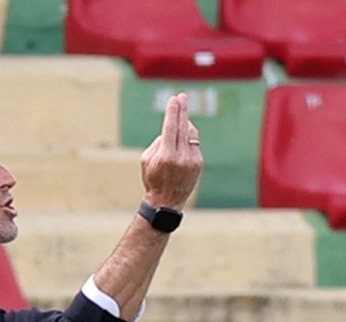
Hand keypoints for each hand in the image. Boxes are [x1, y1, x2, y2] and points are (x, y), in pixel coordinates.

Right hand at [140, 91, 203, 209]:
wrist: (166, 202)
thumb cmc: (153, 178)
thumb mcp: (146, 159)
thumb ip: (158, 142)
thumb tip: (171, 129)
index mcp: (166, 156)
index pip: (170, 127)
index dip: (173, 111)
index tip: (174, 99)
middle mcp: (181, 157)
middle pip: (183, 126)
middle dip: (182, 110)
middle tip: (182, 96)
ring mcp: (192, 161)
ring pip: (191, 133)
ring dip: (185, 123)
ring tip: (180, 118)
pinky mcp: (199, 163)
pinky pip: (194, 143)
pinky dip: (188, 138)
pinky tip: (183, 138)